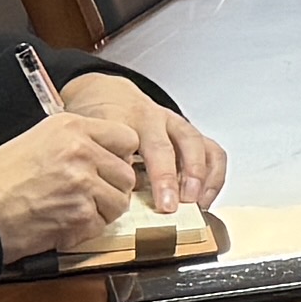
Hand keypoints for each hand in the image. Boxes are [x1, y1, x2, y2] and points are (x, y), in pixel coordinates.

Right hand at [0, 108, 146, 267]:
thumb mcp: (37, 140)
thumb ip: (76, 142)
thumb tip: (106, 153)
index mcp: (71, 127)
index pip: (127, 138)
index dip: (119, 156)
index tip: (109, 166)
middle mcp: (81, 152)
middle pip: (127, 173)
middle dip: (112, 187)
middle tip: (89, 194)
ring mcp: (83, 184)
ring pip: (119, 202)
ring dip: (102, 210)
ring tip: (74, 209)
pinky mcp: (80, 215)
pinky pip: (101, 225)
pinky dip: (85, 229)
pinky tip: (63, 222)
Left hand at [52, 70, 228, 214]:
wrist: (111, 96)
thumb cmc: (100, 121)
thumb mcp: (87, 135)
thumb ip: (94, 159)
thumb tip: (99, 195)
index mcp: (124, 119)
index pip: (135, 143)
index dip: (145, 172)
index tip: (142, 197)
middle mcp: (154, 119)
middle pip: (167, 145)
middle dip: (171, 177)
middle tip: (170, 206)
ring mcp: (176, 125)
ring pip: (196, 145)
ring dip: (199, 177)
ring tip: (195, 204)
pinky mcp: (192, 135)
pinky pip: (213, 152)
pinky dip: (214, 176)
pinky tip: (205, 199)